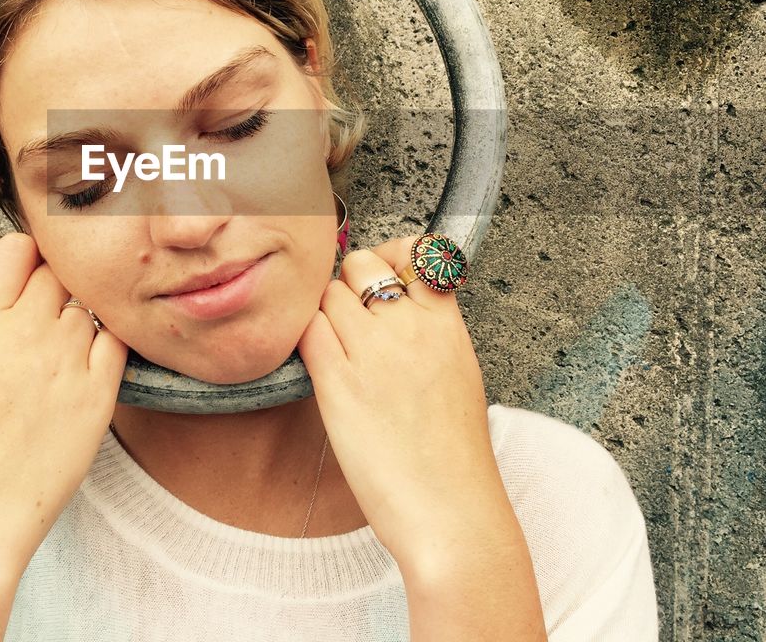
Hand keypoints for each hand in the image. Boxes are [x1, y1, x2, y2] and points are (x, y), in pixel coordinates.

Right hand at [0, 232, 127, 568]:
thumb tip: (17, 291)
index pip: (17, 250)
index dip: (24, 259)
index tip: (26, 275)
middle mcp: (24, 333)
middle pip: (57, 274)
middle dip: (53, 290)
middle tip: (45, 323)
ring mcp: (65, 361)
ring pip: (87, 309)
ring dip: (78, 323)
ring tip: (58, 361)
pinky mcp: (99, 393)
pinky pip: (117, 342)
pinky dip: (106, 347)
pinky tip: (86, 370)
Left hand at [297, 234, 496, 575]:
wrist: (450, 511)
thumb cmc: (455, 455)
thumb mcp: (460, 374)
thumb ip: (432, 332)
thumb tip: (399, 306)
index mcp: (446, 325)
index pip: (415, 253)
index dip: (389, 255)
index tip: (380, 275)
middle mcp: (410, 329)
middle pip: (359, 265)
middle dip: (347, 282)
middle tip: (346, 315)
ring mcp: (372, 354)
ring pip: (327, 295)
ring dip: (322, 312)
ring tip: (333, 346)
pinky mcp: (338, 384)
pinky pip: (307, 332)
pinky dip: (305, 339)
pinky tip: (318, 363)